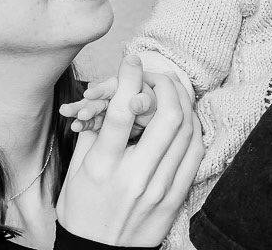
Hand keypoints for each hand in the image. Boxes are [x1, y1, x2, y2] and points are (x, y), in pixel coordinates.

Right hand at [56, 55, 203, 246]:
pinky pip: (195, 154)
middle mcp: (135, 178)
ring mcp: (160, 189)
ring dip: (182, 102)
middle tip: (157, 74)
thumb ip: (93, 130)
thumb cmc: (82, 210)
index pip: (121, 112)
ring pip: (186, 131)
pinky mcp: (175, 199)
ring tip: (172, 90)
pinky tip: (184, 118)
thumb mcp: (76, 170)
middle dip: (166, 84)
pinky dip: (193, 129)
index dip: (129, 77)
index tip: (132, 60)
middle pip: (166, 116)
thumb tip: (111, 94)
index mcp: (102, 168)